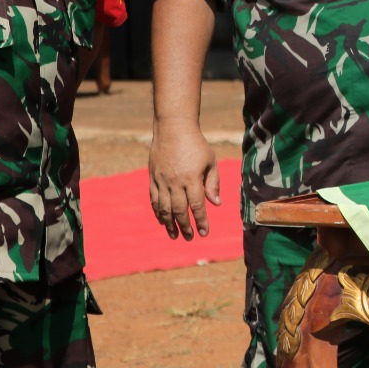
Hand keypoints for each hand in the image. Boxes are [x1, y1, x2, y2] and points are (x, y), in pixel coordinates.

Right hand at [149, 118, 219, 239]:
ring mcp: (161, 181)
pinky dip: (158, 212)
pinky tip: (162, 220)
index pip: (197, 205)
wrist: (173, 129)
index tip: (204, 232)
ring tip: (174, 235)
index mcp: (192, 178)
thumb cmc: (196, 145)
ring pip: (164, 208)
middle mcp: (175, 182)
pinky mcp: (152, 178)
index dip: (201, 220)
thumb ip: (212, 183)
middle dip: (185, 226)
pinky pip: (154, 199)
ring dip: (169, 224)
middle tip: (190, 237)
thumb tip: (216, 204)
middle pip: (179, 210)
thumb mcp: (210, 162)